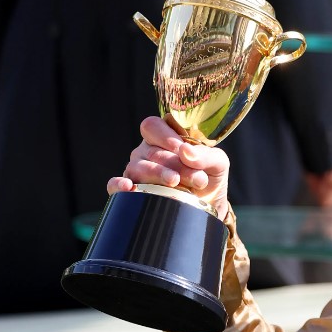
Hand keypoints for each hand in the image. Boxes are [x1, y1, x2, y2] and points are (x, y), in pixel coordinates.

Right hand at [107, 116, 231, 219]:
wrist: (208, 205)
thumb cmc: (209, 176)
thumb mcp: (217, 163)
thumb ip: (206, 155)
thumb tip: (186, 151)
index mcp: (164, 137)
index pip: (153, 126)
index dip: (165, 136)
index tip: (181, 149)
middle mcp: (146, 151)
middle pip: (151, 151)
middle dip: (175, 164)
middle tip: (197, 178)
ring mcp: (136, 170)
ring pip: (137, 167)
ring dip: (158, 175)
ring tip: (177, 183)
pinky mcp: (131, 191)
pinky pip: (114, 184)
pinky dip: (117, 185)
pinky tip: (127, 187)